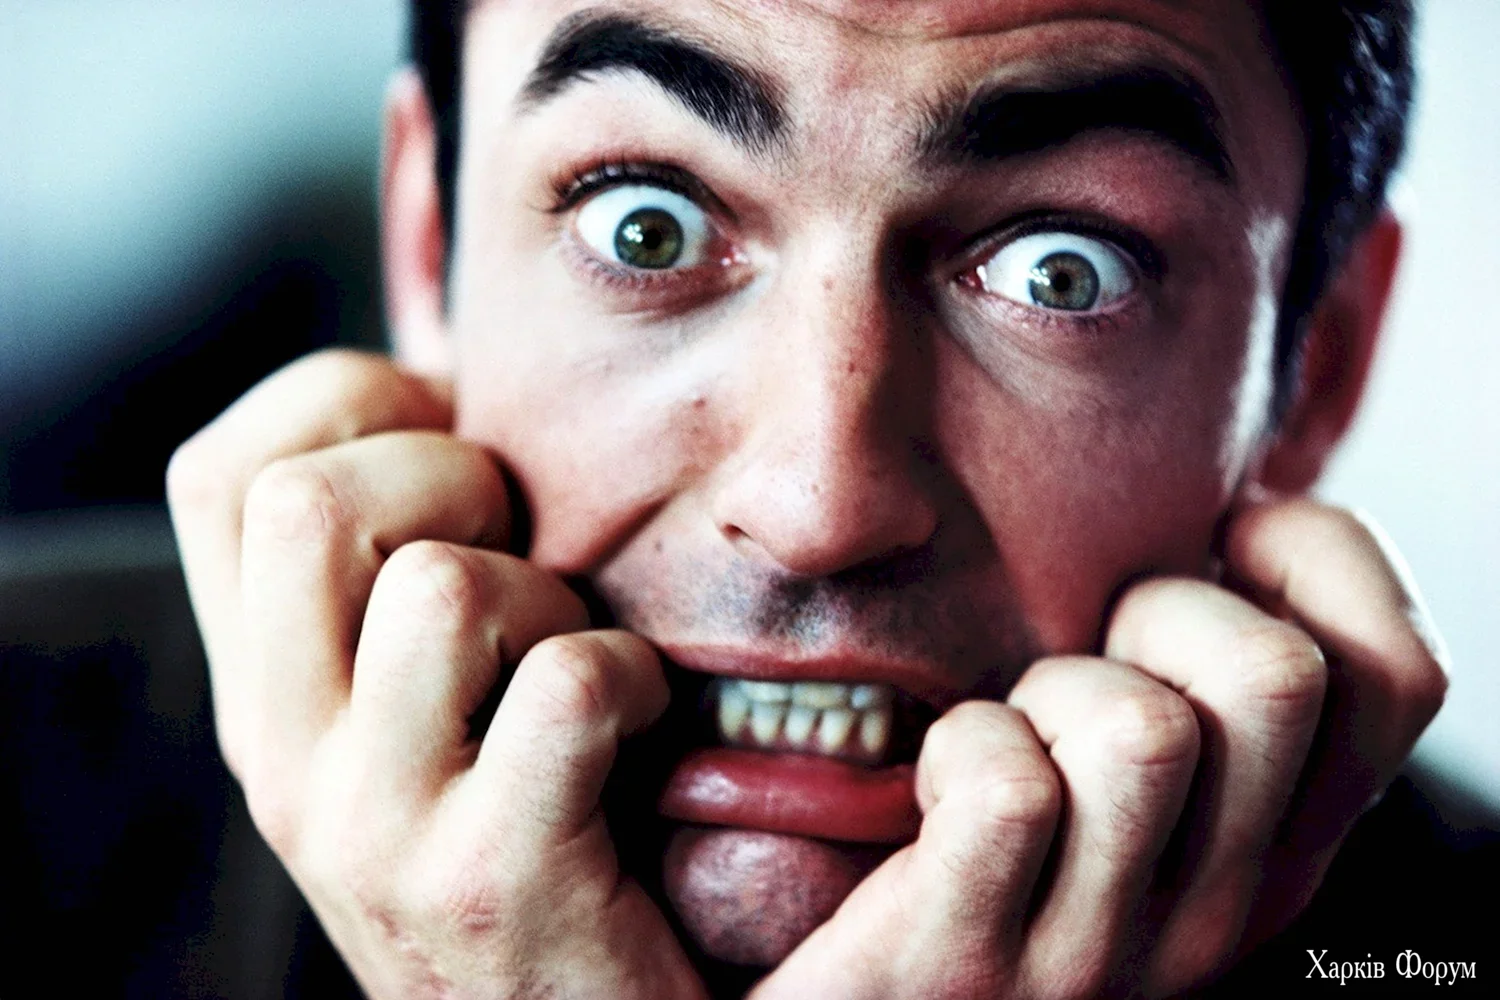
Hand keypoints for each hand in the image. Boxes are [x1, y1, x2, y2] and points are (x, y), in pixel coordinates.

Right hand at [168, 350, 705, 999]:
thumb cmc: (522, 843)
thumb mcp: (410, 713)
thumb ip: (397, 578)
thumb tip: (456, 375)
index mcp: (263, 698)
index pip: (221, 476)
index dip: (346, 408)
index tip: (454, 444)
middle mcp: (282, 759)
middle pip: (299, 501)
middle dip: (443, 473)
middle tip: (521, 546)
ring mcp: (375, 827)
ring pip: (436, 588)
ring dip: (547, 591)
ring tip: (579, 654)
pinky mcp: (491, 879)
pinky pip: (566, 685)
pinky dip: (634, 676)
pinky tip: (644, 723)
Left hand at [748, 495, 1446, 998]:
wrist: (863, 991)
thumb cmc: (983, 829)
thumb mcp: (1127, 751)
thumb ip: (1197, 664)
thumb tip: (1241, 498)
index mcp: (1277, 848)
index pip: (1402, 677)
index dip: (1321, 561)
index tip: (1213, 548)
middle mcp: (1221, 914)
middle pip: (1278, 677)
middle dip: (1158, 613)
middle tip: (1079, 667)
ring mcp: (1099, 956)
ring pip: (1143, 733)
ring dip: (1050, 693)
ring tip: (1009, 736)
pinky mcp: (970, 967)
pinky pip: (1011, 791)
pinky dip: (960, 748)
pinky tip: (935, 791)